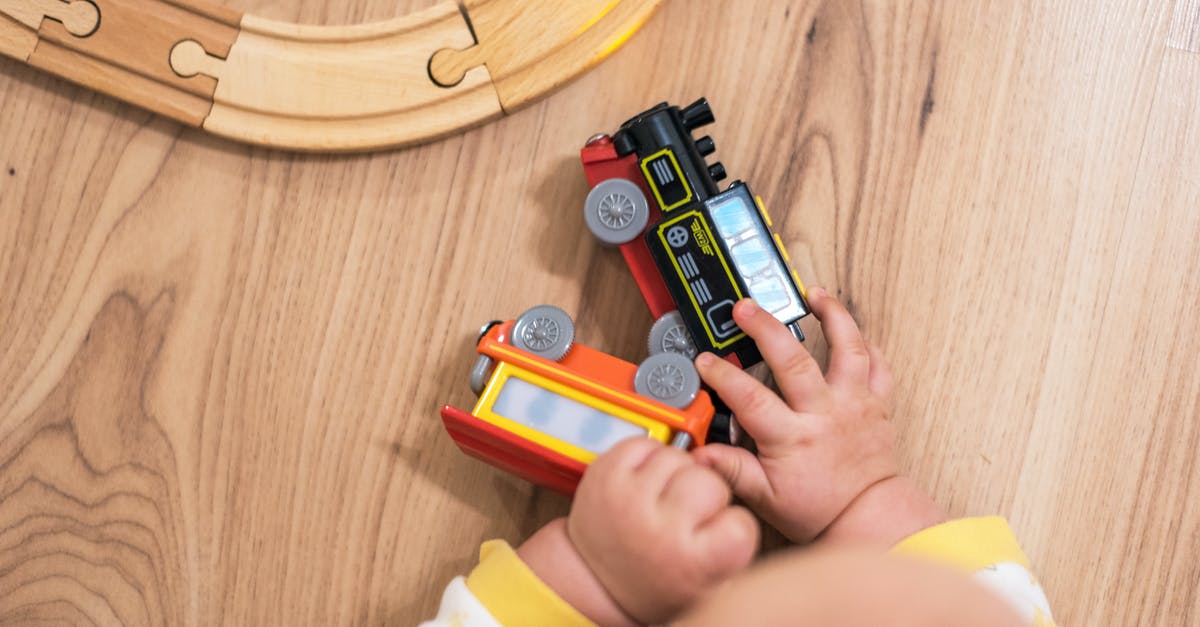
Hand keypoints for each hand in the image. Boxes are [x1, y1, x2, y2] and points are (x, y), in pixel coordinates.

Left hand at [565, 438, 758, 624]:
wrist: (596, 579)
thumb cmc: (657, 578)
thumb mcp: (707, 581)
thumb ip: (732, 545)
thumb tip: (742, 501)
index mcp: (693, 564)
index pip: (740, 523)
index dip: (732, 524)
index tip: (716, 532)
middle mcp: (660, 530)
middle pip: (709, 480)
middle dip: (705, 492)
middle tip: (688, 513)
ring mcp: (629, 499)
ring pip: (678, 456)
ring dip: (676, 471)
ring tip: (663, 497)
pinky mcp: (605, 475)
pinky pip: (644, 443)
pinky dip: (649, 456)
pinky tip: (645, 481)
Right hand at [692, 289, 943, 545]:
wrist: (868, 517)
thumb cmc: (820, 509)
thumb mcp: (765, 497)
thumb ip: (732, 470)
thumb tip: (700, 453)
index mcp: (793, 437)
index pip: (750, 398)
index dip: (723, 375)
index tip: (706, 360)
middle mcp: (825, 414)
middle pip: (794, 360)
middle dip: (766, 328)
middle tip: (745, 307)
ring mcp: (853, 404)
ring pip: (848, 349)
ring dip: (833, 316)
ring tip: (814, 294)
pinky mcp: (876, 403)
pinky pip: (879, 366)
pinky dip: (867, 345)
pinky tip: (852, 329)